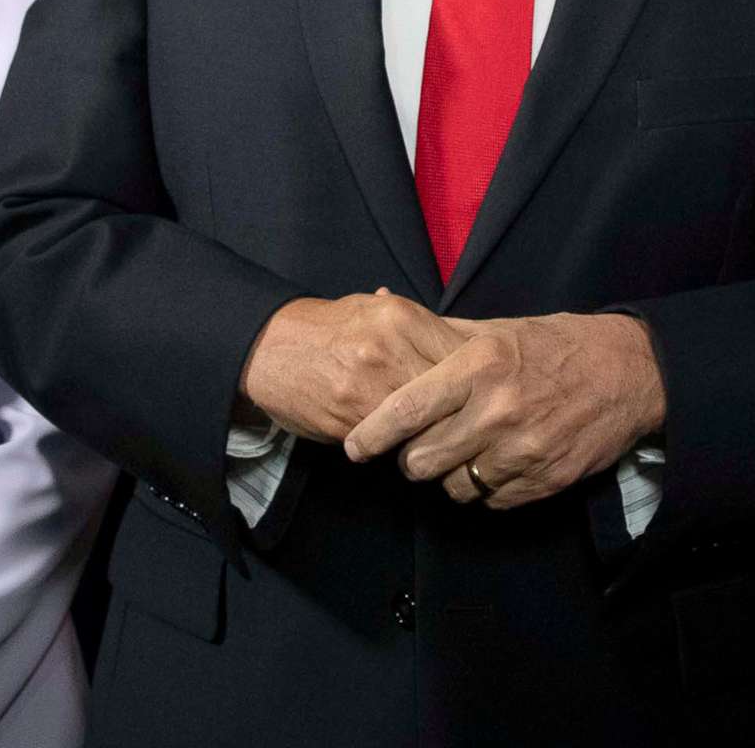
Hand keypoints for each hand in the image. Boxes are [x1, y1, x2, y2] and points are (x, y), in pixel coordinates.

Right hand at [238, 288, 467, 440]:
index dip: (479, 378)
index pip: (462, 354)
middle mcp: (390, 349)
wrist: (269, 347)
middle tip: (474, 422)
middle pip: (451, 391)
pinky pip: (393, 440)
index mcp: (402, 316)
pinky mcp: (351, 421)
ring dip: (438, 434)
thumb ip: (421, 326)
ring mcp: (369, 387)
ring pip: (426, 422)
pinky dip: (405, 444)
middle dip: (464, 410)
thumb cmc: (331, 327)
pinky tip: (409, 442)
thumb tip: (466, 340)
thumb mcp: (376, 310)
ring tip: (447, 438)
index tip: (485, 390)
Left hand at [341, 312, 665, 508]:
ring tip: (465, 449)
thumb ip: (441, 337)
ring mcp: (523, 451)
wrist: (629, 375)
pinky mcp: (543, 481)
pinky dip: (485, 485)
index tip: (355, 446)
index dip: (373, 433)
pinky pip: (489, 500)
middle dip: (413, 457)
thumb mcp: (498, 331)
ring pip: (453, 487)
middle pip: (421, 461)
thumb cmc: (555, 345)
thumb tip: (383, 312)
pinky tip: (496, 459)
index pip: (407, 410)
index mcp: (481, 365)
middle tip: (421, 444)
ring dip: (450, 474)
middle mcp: (499, 410)